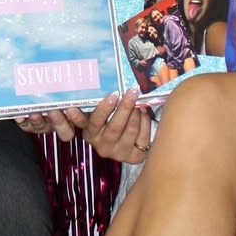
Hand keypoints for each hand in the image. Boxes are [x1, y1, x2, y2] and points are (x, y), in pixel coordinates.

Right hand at [32, 91, 153, 162]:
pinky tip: (143, 111)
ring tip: (138, 99)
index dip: (97, 110)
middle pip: (115, 126)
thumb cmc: (107, 120)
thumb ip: (96, 102)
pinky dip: (145, 122)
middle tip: (131, 91)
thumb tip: (102, 77)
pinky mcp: (134, 157)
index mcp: (90, 134)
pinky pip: (143, 138)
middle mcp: (102, 146)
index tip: (102, 98)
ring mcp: (119, 153)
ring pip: (131, 130)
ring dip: (137, 112)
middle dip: (125, 106)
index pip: (93, 122)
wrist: (122, 144)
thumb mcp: (97, 114)